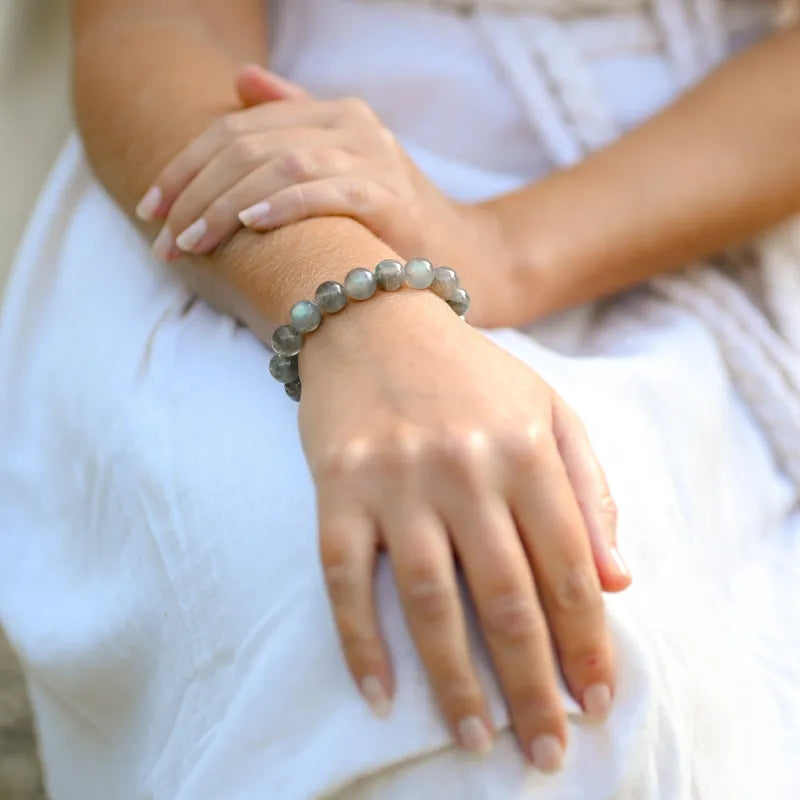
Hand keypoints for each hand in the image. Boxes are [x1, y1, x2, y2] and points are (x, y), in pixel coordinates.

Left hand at [136, 65, 516, 325]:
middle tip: (162, 237)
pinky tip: (252, 225)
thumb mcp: (341, 169)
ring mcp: (375, 157)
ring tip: (191, 241)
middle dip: (194, 191)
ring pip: (279, 164)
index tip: (151, 210)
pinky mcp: (392, 196)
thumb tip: (240, 82)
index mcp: (334, 115)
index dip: (186, 166)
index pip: (239, 128)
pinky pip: (327, 191)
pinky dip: (284, 205)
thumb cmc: (393, 223)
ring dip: (225, 205)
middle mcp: (353, 125)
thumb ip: (294, 123)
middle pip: (250, 145)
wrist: (467, 260)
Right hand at [299, 286, 629, 768]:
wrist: (374, 321)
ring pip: (428, 600)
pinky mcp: (337, 488)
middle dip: (533, 683)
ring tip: (478, 738)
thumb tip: (619, 580)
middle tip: (546, 750)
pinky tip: (380, 694)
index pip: (568, 568)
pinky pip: (345, 578)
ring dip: (455, 680)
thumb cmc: (469, 373)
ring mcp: (395, 480)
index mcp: (525, 449)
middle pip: (505, 598)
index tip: (594, 700)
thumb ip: (590, 491)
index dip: (588, 643)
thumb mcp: (549, 410)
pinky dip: (360, 641)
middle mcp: (464, 468)